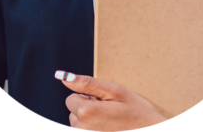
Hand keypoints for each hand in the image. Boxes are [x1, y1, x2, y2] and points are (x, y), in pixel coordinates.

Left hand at [55, 70, 169, 131]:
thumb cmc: (137, 113)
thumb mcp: (114, 90)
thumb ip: (87, 83)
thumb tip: (65, 77)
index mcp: (87, 112)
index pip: (71, 98)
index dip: (86, 96)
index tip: (101, 100)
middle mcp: (83, 130)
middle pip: (74, 112)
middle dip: (87, 108)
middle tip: (109, 110)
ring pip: (79, 125)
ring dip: (91, 121)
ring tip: (110, 121)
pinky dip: (94, 129)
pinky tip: (108, 129)